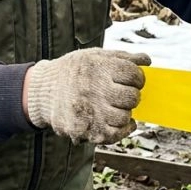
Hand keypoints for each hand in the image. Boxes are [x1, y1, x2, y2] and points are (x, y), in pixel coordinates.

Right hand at [23, 49, 151, 143]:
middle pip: (132, 97)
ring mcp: (90, 111)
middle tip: (124, 93)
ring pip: (124, 117)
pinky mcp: (86, 129)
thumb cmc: (74, 71)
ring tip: (116, 106)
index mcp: (98, 67)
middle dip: (132, 95)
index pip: (133, 74)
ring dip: (125, 112)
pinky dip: (123, 129)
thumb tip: (146, 61)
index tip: (132, 79)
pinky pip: (115, 134)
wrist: (43, 91)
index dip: (138, 78)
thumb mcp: (95, 56)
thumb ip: (123, 57)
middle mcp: (94, 89)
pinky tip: (122, 122)